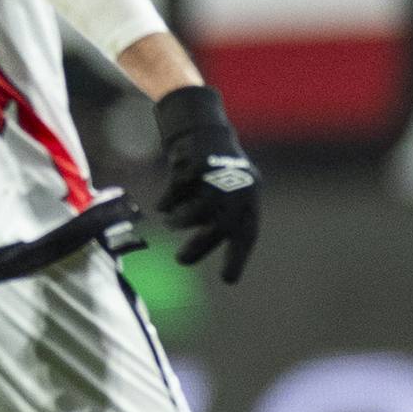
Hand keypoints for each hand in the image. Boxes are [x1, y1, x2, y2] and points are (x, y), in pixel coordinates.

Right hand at [153, 86, 260, 283]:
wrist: (205, 131)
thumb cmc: (217, 171)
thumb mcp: (230, 192)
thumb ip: (224, 217)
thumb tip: (202, 247)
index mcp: (250, 200)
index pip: (247, 235)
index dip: (238, 258)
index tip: (228, 280)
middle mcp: (237, 190)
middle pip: (219, 229)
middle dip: (199, 248)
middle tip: (181, 261)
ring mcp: (216, 179)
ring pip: (195, 213)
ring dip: (179, 222)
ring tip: (170, 224)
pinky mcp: (194, 167)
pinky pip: (177, 195)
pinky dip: (167, 203)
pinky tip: (162, 206)